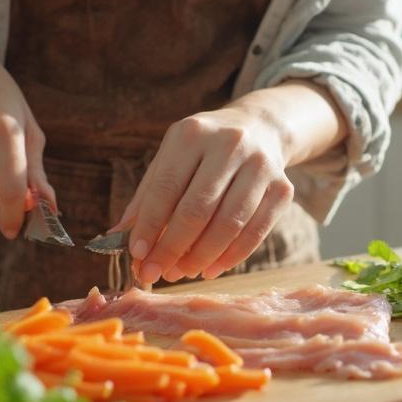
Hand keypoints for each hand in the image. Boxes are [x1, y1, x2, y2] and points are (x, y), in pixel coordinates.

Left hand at [116, 106, 295, 284]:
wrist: (259, 128)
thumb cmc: (202, 151)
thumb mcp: (171, 159)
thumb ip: (147, 197)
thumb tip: (118, 238)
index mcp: (193, 134)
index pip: (166, 187)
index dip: (149, 225)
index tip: (137, 255)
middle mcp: (230, 144)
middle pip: (198, 209)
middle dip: (172, 248)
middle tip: (155, 273)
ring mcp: (261, 166)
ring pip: (228, 225)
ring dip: (200, 257)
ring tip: (181, 272)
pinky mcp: (284, 188)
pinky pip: (255, 233)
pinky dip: (230, 257)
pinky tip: (210, 269)